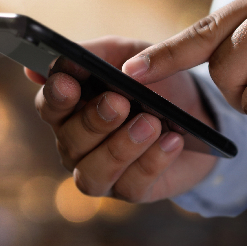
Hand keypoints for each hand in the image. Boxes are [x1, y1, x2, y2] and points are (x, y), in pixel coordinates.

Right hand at [28, 36, 217, 202]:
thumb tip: (53, 62)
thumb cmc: (153, 80)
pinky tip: (172, 141)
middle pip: (70, 141)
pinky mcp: (130, 191)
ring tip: (151, 123)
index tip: (69, 84)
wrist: (198, 110)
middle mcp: (75, 144)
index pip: (48, 106)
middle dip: (94, 121)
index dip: (56, 97)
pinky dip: (152, 162)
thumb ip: (93, 55)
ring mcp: (100, 172)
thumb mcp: (127, 55)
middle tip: (120, 101)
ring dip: (120, 148)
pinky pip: (131, 186)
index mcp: (69, 108)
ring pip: (92, 173)